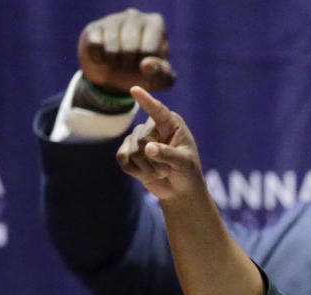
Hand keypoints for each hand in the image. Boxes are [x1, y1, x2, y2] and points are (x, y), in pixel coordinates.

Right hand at [78, 9, 175, 93]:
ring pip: (112, 48)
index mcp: (155, 24)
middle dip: (129, 64)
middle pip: (131, 48)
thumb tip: (147, 65)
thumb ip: (162, 74)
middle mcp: (135, 15)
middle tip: (129, 63)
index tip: (144, 64)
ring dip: (114, 62)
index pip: (150, 50)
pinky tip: (104, 57)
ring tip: (118, 60)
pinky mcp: (93, 28)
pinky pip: (95, 47)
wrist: (115, 76)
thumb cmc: (143, 74)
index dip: (145, 66)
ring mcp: (112, 19)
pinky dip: (99, 59)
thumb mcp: (159, 79)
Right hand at [118, 87, 203, 201]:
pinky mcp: (128, 151)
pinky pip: (123, 159)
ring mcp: (138, 138)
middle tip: (169, 169)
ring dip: (148, 169)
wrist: (179, 189)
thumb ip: (167, 154)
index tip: (135, 90)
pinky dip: (135, 171)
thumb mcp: (184, 163)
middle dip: (156, 161)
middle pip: (142, 140)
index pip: (157, 110)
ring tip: (161, 171)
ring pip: (132, 152)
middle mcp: (153, 127)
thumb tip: (148, 148)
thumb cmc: (188, 172)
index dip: (146, 101)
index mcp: (171, 123)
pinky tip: (146, 174)